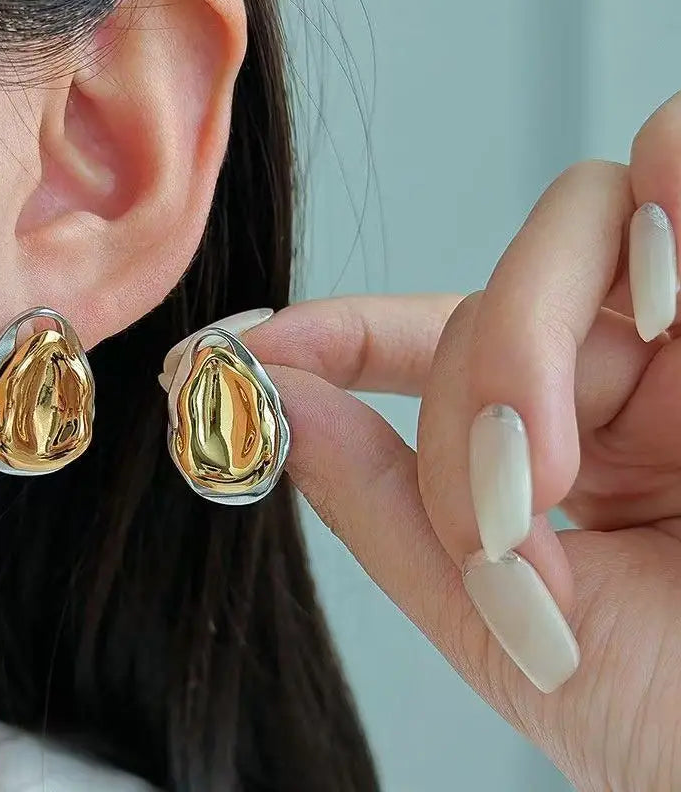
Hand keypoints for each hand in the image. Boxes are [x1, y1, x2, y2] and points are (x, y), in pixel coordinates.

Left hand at [243, 99, 680, 791]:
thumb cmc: (665, 719)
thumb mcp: (490, 618)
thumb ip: (381, 503)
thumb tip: (276, 402)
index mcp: (562, 443)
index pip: (432, 344)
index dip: (333, 333)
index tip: (237, 350)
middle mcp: (626, 373)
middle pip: (489, 303)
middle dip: (462, 404)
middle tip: (487, 530)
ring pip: (569, 226)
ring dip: (524, 340)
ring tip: (550, 478)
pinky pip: (679, 154)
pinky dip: (654, 216)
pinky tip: (660, 312)